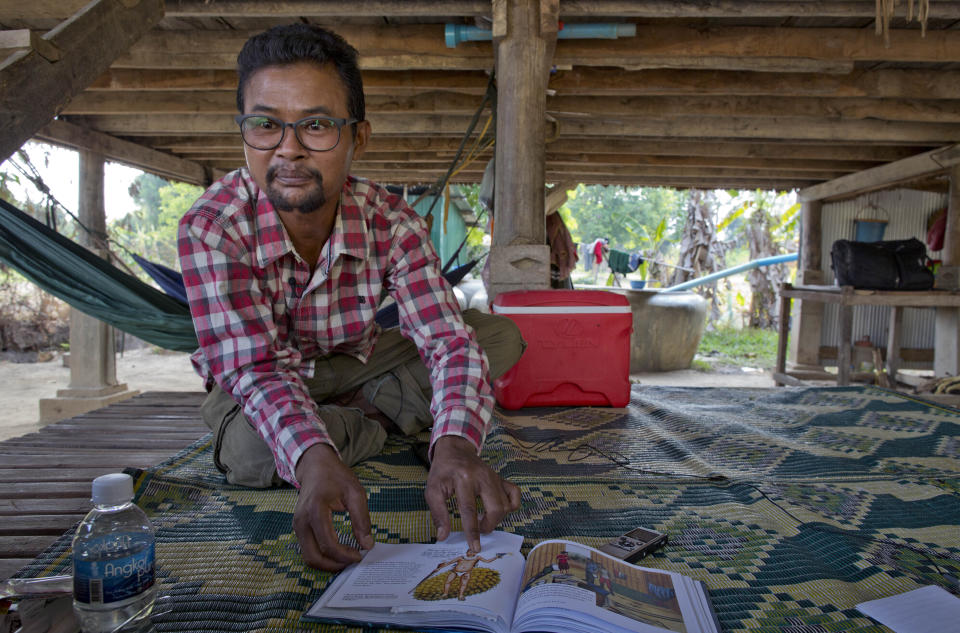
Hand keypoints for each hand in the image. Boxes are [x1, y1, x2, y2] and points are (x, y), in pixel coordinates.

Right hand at [293, 443, 374, 569]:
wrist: (316, 466)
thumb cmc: (336, 476)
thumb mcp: (355, 492)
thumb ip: (361, 519)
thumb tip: (367, 545)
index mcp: (315, 510)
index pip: (328, 544)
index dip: (345, 556)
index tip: (360, 555)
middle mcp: (301, 521)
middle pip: (313, 557)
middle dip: (334, 565)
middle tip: (353, 561)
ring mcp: (297, 525)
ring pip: (308, 557)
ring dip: (327, 563)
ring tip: (347, 558)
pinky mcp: (298, 528)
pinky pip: (307, 549)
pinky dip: (322, 556)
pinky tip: (337, 552)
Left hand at [425, 436, 520, 552]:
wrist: (455, 450)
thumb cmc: (443, 471)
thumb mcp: (432, 490)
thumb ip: (438, 513)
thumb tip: (443, 536)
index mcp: (463, 479)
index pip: (469, 509)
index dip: (472, 531)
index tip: (474, 547)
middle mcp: (482, 477)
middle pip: (495, 508)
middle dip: (488, 525)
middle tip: (478, 529)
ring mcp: (494, 477)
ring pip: (506, 505)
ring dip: (496, 518)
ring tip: (483, 519)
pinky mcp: (500, 478)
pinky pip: (514, 494)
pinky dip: (511, 506)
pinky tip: (498, 509)